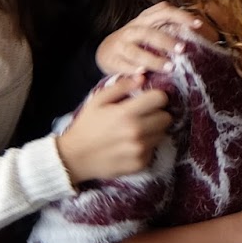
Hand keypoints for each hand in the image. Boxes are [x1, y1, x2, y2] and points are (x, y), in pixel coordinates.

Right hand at [56, 75, 172, 183]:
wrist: (74, 158)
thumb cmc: (86, 126)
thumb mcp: (98, 101)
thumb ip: (121, 87)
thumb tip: (142, 78)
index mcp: (127, 113)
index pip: (160, 99)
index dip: (156, 97)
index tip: (149, 100)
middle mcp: (137, 132)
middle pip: (166, 118)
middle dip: (158, 114)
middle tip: (144, 116)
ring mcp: (140, 150)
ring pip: (162, 134)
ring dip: (153, 131)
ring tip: (136, 131)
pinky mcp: (141, 164)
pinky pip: (154, 150)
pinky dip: (147, 147)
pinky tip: (132, 145)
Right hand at [95, 2, 202, 75]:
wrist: (105, 51)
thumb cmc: (137, 43)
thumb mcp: (152, 32)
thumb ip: (171, 31)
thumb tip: (206, 36)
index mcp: (145, 20)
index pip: (163, 11)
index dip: (181, 16)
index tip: (198, 24)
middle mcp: (132, 29)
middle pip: (148, 32)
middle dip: (166, 40)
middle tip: (183, 49)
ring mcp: (120, 44)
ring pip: (135, 50)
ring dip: (152, 59)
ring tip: (169, 67)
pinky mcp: (110, 59)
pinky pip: (121, 65)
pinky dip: (131, 70)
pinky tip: (142, 76)